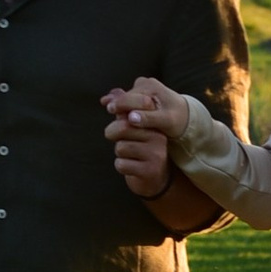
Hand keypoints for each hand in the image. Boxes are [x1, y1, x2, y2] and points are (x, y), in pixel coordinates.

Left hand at [104, 75, 186, 196]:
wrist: (154, 179)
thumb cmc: (141, 149)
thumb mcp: (135, 128)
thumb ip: (124, 111)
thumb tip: (112, 93)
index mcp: (155, 124)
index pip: (132, 111)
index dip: (118, 111)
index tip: (112, 111)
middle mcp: (158, 138)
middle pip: (123, 128)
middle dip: (113, 134)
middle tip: (117, 138)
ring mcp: (156, 155)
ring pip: (121, 147)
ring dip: (119, 153)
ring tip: (130, 155)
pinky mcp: (149, 171)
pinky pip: (122, 164)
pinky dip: (121, 166)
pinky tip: (131, 167)